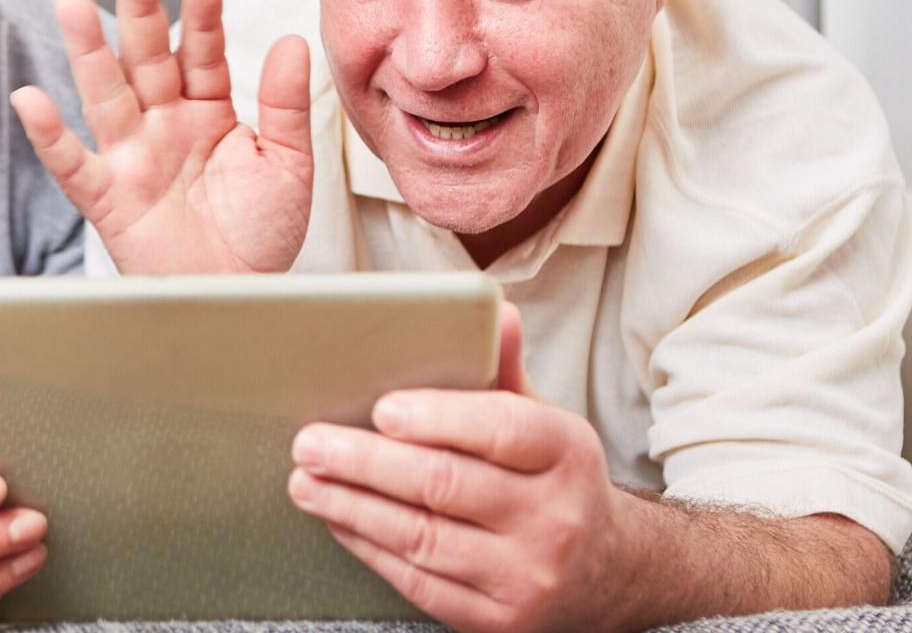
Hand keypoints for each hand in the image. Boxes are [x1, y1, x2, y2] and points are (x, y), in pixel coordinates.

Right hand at [9, 0, 314, 274]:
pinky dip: (50, 135)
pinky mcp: (107, 197)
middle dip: (138, 12)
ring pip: (106, 94)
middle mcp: (164, 123)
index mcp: (208, 109)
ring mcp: (132, 155)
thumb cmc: (260, 233)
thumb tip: (296, 42)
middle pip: (146, 58)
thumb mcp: (287, 163)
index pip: (203, 51)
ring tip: (74, 3)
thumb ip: (285, 105)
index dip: (203, 16)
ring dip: (88, 51)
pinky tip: (33, 100)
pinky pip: (73, 163)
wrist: (238, 297)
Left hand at [287, 304, 624, 632]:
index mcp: (567, 455)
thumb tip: (495, 310)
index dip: (439, 417)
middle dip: (368, 462)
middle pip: (447, 485)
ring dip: (352, 506)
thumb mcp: (547, 423)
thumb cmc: (555, 481)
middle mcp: (553, 518)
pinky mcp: (496, 621)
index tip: (382, 409)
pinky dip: (369, 547)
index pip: (502, 429)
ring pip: (423, 537)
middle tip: (313, 443)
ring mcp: (526, 576)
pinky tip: (338, 518)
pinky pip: (419, 581)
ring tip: (306, 481)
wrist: (605, 574)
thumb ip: (507, 371)